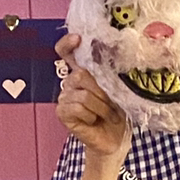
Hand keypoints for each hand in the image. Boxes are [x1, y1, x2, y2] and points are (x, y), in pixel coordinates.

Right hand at [56, 33, 130, 163]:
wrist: (115, 140)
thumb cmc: (117, 114)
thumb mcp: (117, 90)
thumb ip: (109, 74)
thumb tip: (111, 59)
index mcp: (83, 73)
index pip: (66, 52)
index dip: (68, 43)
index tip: (77, 39)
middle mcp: (70, 82)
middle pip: (80, 74)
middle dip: (101, 91)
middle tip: (112, 103)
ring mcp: (64, 97)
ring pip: (83, 94)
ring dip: (101, 107)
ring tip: (107, 115)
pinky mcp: (62, 112)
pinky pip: (78, 107)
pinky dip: (92, 115)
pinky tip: (94, 121)